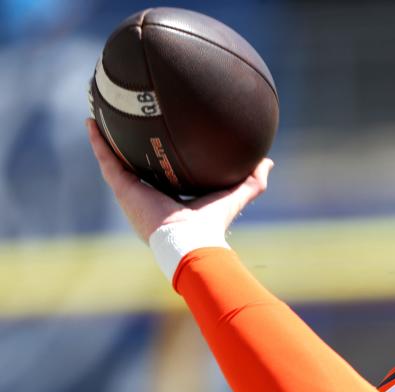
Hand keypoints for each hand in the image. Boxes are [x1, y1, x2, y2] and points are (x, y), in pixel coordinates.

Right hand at [86, 118, 273, 242]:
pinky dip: (98, 142)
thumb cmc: (212, 223)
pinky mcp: (122, 189)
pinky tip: (91, 121)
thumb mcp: (235, 196)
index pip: (162, 174)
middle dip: (128, 147)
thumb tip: (268, 161)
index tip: (159, 139)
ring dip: (105, 140)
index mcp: (170, 199)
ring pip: (114, 161)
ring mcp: (132, 193)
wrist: (191, 238)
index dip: (159, 158)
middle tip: (123, 123)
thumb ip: (253, 181)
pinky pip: (106, 161)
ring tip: (99, 115)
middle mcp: (148, 196)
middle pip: (135, 166)